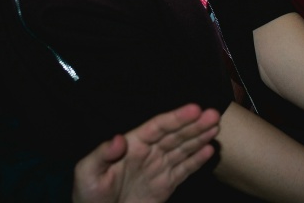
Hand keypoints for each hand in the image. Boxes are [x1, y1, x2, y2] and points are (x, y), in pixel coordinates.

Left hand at [72, 104, 219, 202]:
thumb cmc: (89, 196)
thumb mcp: (88, 173)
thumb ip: (102, 154)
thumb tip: (118, 138)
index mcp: (132, 145)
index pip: (158, 127)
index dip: (176, 118)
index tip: (194, 109)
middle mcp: (148, 153)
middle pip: (175, 135)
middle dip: (194, 125)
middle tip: (214, 115)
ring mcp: (157, 168)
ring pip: (182, 149)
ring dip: (199, 138)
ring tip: (216, 127)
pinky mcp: (164, 186)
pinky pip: (183, 170)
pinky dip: (197, 161)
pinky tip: (208, 150)